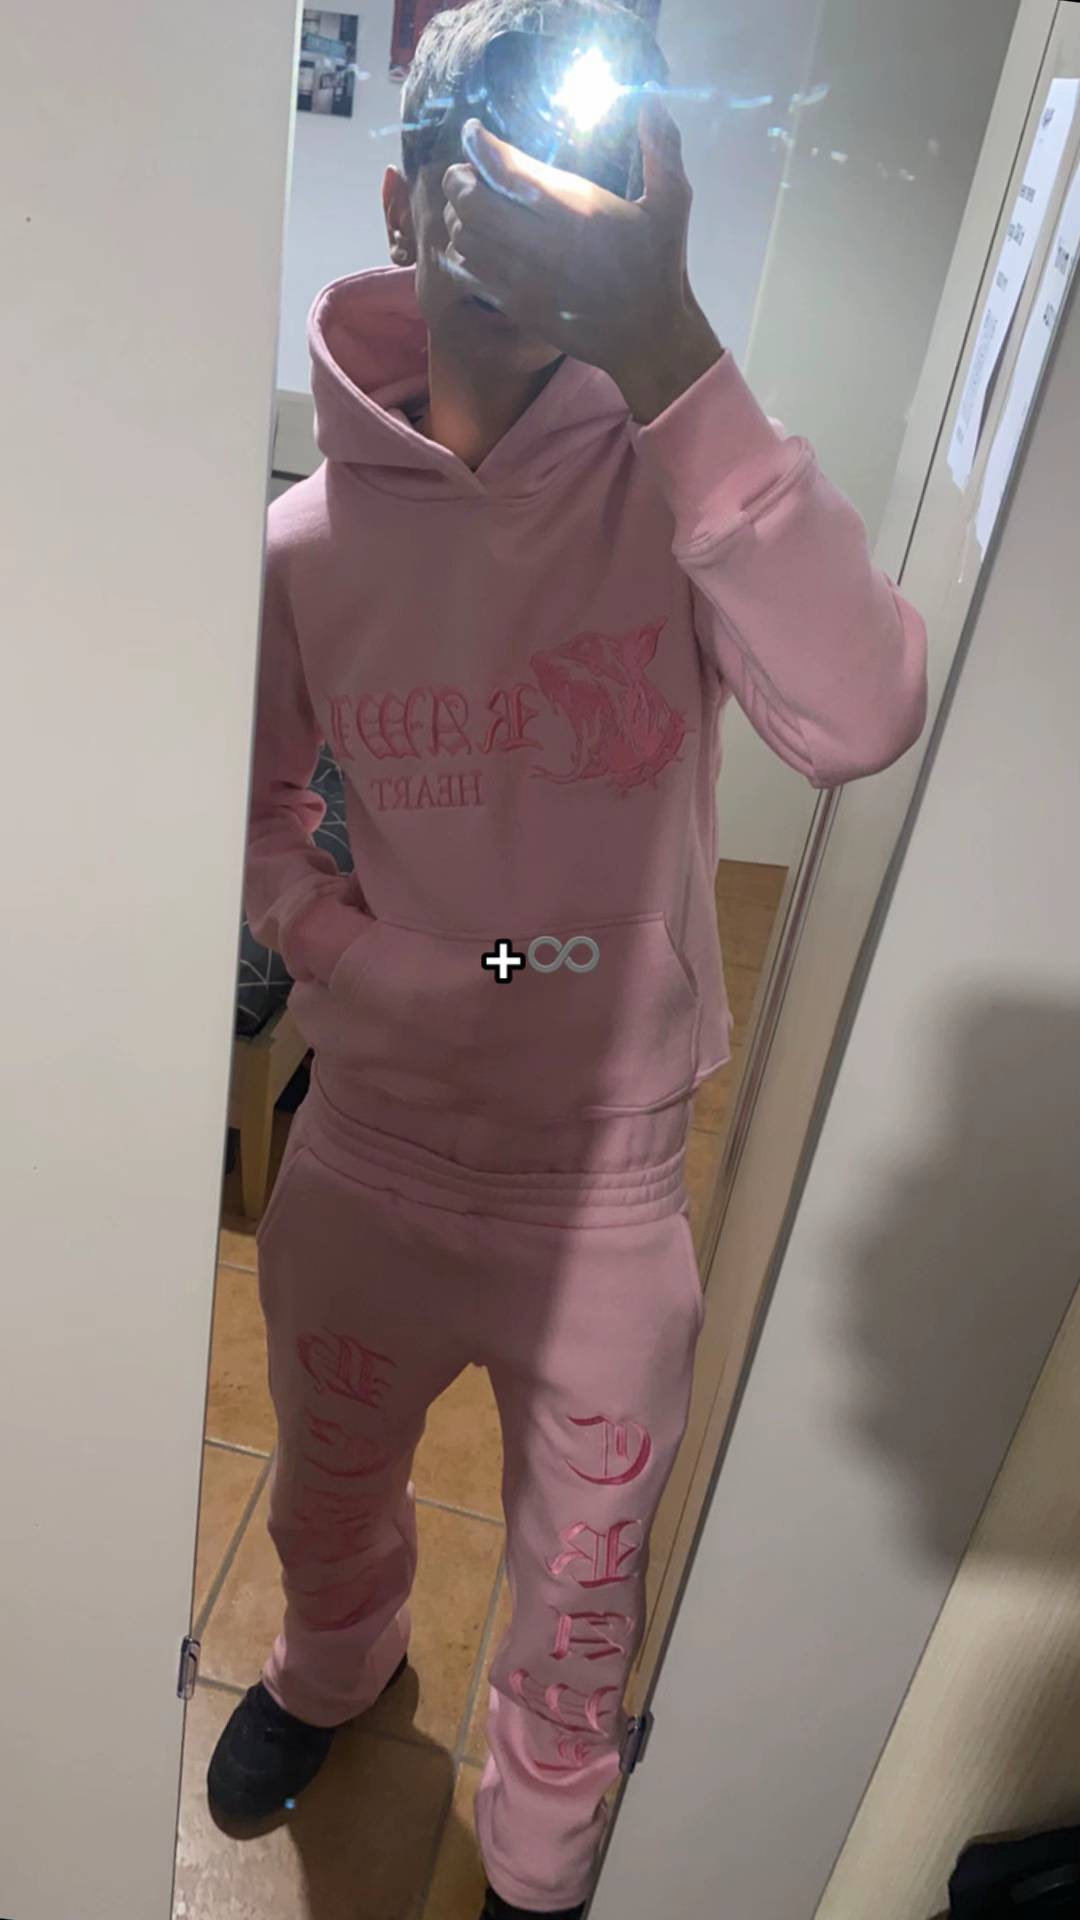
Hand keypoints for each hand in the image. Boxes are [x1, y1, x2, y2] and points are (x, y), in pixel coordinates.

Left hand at [441, 98, 724, 421]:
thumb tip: (653, 99)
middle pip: (472, 203)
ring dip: (457, 216)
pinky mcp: (515, 305)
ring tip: (469, 205)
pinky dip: (460, 252)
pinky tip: (473, 242)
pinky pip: (468, 274)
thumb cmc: (658, 265)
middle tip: (466, 172)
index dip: (481, 146)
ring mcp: (523, 279)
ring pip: (464, 237)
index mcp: (577, 211)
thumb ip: (662, 150)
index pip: (509, 171)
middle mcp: (543, 244)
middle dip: (460, 180)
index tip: (473, 132)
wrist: (647, 336)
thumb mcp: (672, 204)